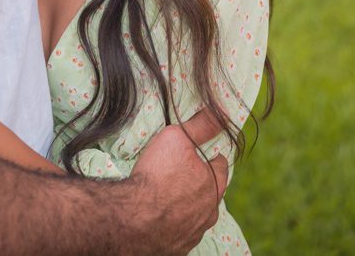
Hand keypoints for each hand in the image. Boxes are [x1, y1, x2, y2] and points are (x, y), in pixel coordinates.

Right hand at [130, 110, 227, 254]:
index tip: (196, 151)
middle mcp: (209, 212)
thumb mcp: (178, 138)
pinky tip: (159, 213)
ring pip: (196, 213)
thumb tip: (220, 112)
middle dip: (199, 180)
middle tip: (179, 171)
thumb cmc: (156, 175)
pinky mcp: (178, 247)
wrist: (133, 218)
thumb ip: (201, 126)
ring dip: (187, 203)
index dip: (208, 154)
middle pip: (209, 191)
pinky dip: (173, 221)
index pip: (220, 165)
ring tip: (167, 193)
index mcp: (214, 185)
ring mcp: (194, 232)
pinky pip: (180, 230)